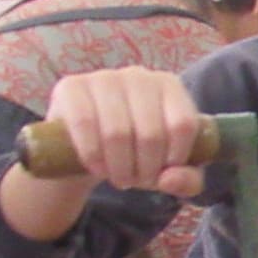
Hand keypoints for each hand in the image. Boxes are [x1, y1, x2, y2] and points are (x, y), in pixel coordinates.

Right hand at [42, 67, 206, 196]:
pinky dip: (93, 154)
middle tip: (137, 182)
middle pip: (151, 133)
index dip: (176, 158)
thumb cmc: (137, 153)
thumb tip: (170, 180)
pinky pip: (85, 123)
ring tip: (119, 178)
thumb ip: (186, 180)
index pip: (183, 124)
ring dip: (120, 167)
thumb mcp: (168, 169)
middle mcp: (139, 76)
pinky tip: (97, 168)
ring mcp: (104, 78)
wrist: (86, 144)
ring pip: (118, 132)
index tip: (164, 174)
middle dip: (146, 169)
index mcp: (170, 87)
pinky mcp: (71, 86)